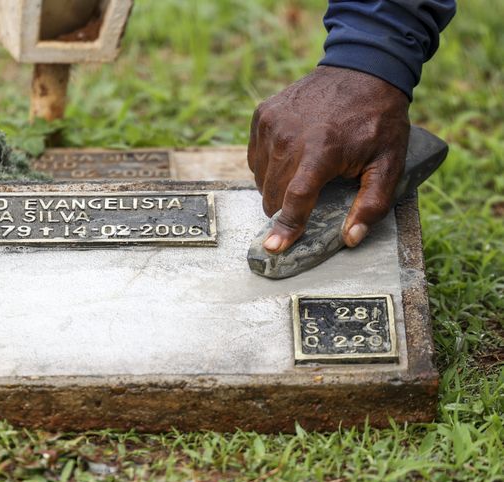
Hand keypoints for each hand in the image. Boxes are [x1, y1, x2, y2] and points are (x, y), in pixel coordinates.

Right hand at [247, 66, 409, 252]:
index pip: (295, 199)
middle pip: (274, 194)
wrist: (362, 69)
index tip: (274, 248)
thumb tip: (350, 238)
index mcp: (321, 150)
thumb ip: (371, 204)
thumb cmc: (377, 119)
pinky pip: (255, 157)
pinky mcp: (263, 115)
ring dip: (277, 187)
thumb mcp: (389, 162)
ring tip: (302, 175)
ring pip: (261, 178)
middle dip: (285, 209)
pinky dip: (269, 166)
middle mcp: (290, 137)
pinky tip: (291, 158)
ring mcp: (272, 124)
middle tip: (306, 203)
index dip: (286, 227)